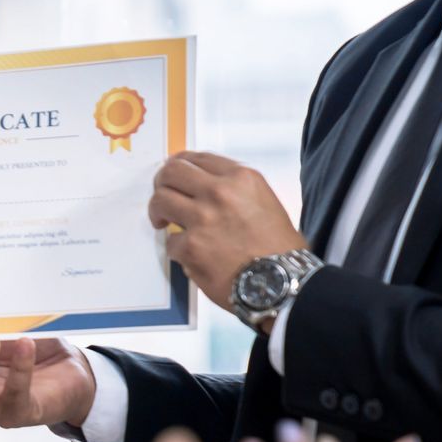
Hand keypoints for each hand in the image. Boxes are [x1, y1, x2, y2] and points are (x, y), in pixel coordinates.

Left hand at [148, 152, 305, 314]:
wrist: (283, 282)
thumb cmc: (281, 246)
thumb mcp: (265, 201)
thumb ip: (234, 191)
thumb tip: (205, 192)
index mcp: (240, 178)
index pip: (198, 159)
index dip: (180, 165)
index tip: (173, 174)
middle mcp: (219, 192)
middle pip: (171, 172)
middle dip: (161, 182)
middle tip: (162, 197)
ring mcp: (202, 218)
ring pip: (160, 200)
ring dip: (158, 212)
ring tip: (163, 223)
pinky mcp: (190, 247)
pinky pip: (170, 242)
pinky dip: (177, 249)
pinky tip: (190, 255)